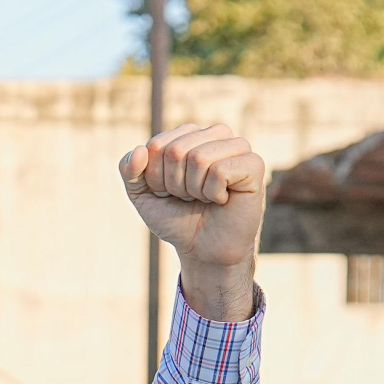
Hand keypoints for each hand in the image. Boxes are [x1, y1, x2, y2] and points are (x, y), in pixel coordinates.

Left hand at [119, 123, 264, 322]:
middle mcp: (214, 135)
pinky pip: (220, 170)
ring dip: (194, 189)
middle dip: (173, 184)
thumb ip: (129, 170)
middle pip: (176, 150)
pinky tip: (222, 198)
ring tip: (204, 197)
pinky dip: (213, 192)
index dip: (154, 176)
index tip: (167, 191)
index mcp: (188, 135)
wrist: (202, 248)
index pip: (156, 145)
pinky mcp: (254, 164)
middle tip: (187, 197)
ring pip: (199, 158)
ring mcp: (237, 146)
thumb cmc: (176, 217)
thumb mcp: (142, 194)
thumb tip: (140, 149)